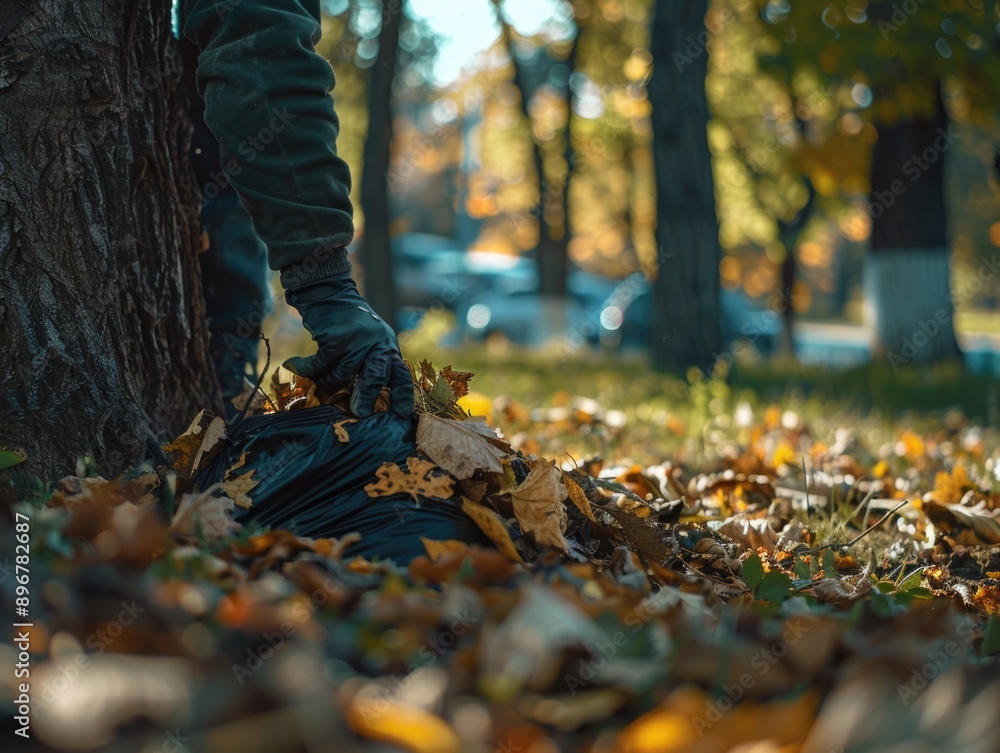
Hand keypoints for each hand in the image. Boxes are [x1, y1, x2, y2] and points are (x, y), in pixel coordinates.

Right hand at [282, 273, 413, 417]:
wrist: (330, 293)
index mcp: (387, 345)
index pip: (400, 373)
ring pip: (341, 375)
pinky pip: (320, 365)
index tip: (402, 412)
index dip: (402, 394)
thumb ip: (373, 361)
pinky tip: (297, 366)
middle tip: (360, 412)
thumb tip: (367, 397)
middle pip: (375, 378)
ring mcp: (356, 341)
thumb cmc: (350, 321)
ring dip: (326, 381)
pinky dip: (307, 368)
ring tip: (319, 383)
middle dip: (367, 397)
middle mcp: (376, 343)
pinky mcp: (335, 339)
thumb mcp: (372, 338)